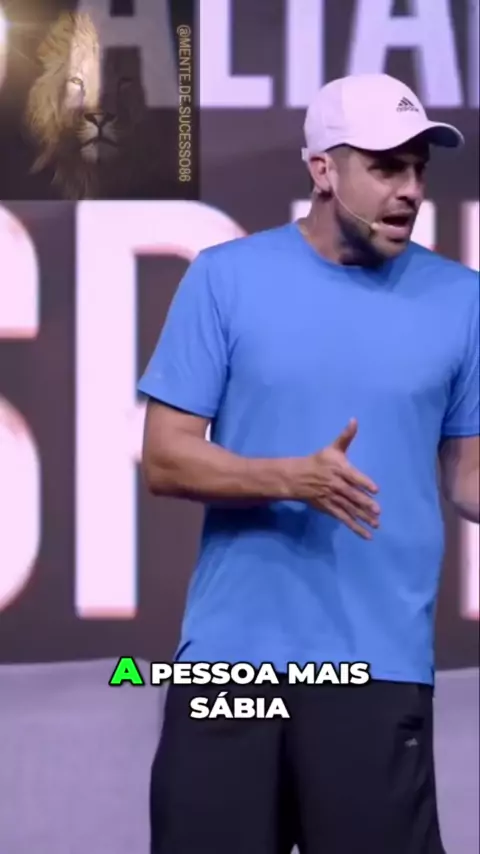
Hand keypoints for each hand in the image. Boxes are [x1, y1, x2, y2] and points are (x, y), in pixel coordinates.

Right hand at [293, 419, 379, 538]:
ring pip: (349, 509)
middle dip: (364, 503)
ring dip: (362, 517)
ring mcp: (333, 499)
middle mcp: (336, 485)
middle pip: (351, 495)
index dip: (364, 482)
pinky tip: (367, 535)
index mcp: (339, 469)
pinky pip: (344, 519)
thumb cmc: (319, 461)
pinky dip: (355, 527)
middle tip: (377, 511)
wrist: (298, 477)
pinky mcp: (330, 509)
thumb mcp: (333, 448)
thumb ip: (346, 436)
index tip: (375, 489)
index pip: (353, 476)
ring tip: (376, 524)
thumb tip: (355, 420)